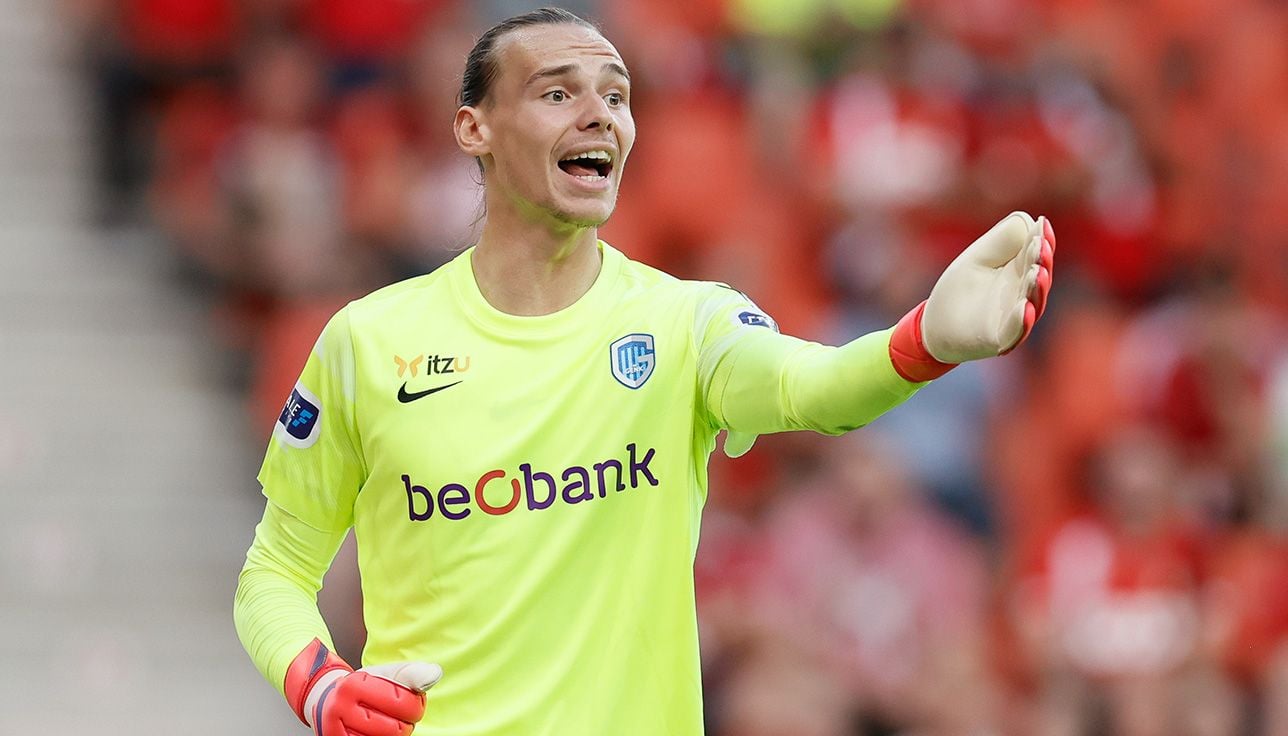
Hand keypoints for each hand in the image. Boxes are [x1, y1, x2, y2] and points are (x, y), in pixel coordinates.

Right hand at [285, 639, 442, 735]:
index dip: (417, 704)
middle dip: (407, 723)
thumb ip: (410, 674)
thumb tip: (433, 674)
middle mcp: (341, 707)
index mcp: (354, 684)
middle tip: (403, 715)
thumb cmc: (362, 687)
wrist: (326, 700)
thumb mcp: (385, 674)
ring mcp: (336, 730)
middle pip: (395, 728)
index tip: (414, 701)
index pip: (403, 702)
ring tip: (391, 723)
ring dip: (396, 734)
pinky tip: (379, 731)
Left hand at [889, 212, 1054, 381]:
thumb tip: (1028, 221)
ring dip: (1037, 288)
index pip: (1038, 254)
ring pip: (1033, 303)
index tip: (1042, 223)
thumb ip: (1000, 241)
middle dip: (1042, 261)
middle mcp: (1023, 294)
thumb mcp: (977, 258)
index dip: (1043, 239)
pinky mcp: (1000, 338)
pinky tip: (1025, 307)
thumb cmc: (960, 289)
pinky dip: (1022, 321)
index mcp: (1019, 271)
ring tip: (1037, 273)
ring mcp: (1014, 317)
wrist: (934, 325)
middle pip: (1040, 277)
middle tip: (1041, 246)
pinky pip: (1016, 331)